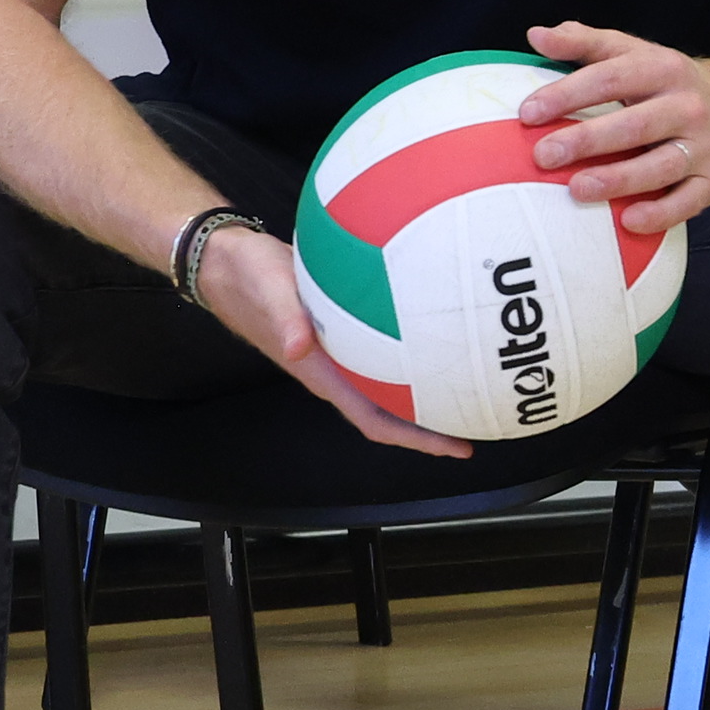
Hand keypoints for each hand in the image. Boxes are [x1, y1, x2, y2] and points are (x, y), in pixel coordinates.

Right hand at [191, 226, 472, 457]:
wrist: (227, 260)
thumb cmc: (246, 277)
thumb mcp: (266, 289)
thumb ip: (284, 319)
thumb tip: (299, 348)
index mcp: (321, 373)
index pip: (375, 420)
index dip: (415, 439)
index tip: (457, 449)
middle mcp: (335, 370)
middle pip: (392, 410)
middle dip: (434, 423)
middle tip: (482, 419)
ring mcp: (339, 352)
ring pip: (391, 385)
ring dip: (427, 392)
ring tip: (470, 387)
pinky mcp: (341, 330)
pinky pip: (385, 352)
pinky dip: (413, 354)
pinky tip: (439, 335)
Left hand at [519, 21, 709, 236]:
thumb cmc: (664, 83)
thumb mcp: (631, 53)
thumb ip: (584, 43)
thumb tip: (536, 35)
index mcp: (664, 69)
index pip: (610, 79)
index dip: (568, 95)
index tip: (528, 113)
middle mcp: (688, 106)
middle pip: (635, 125)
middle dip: (587, 141)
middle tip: (543, 156)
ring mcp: (704, 146)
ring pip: (661, 166)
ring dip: (619, 179)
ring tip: (577, 189)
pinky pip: (688, 202)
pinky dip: (660, 214)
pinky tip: (627, 221)